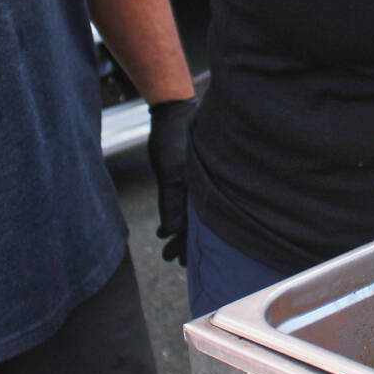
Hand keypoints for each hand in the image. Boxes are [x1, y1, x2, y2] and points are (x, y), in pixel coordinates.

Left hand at [146, 96, 195, 264]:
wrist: (173, 112)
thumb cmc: (175, 139)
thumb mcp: (171, 172)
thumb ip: (172, 203)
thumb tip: (172, 232)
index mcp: (206, 189)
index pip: (201, 226)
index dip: (189, 245)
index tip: (178, 261)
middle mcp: (207, 187)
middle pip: (199, 224)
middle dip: (185, 243)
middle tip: (172, 260)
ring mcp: (199, 182)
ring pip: (192, 215)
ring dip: (180, 232)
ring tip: (168, 245)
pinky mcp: (189, 176)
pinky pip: (187, 202)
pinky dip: (177, 216)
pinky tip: (166, 227)